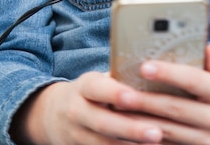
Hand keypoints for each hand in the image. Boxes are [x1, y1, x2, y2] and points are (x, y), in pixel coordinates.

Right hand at [9, 71, 162, 144]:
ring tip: (155, 144)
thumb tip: (155, 73)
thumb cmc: (89, 93)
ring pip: (103, 144)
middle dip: (130, 129)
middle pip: (103, 122)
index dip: (114, 93)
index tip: (134, 97)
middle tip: (156, 132)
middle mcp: (76, 111)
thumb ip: (119, 79)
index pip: (97, 88)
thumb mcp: (97, 81)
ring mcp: (76, 135)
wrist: (53, 116)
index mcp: (84, 87)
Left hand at [114, 44, 209, 144]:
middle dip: (145, 101)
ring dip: (140, 122)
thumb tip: (209, 46)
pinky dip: (148, 138)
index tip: (144, 66)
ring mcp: (209, 142)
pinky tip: (130, 129)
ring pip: (168, 131)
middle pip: (175, 108)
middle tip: (120, 93)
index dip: (168, 73)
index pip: (193, 80)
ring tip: (118, 110)